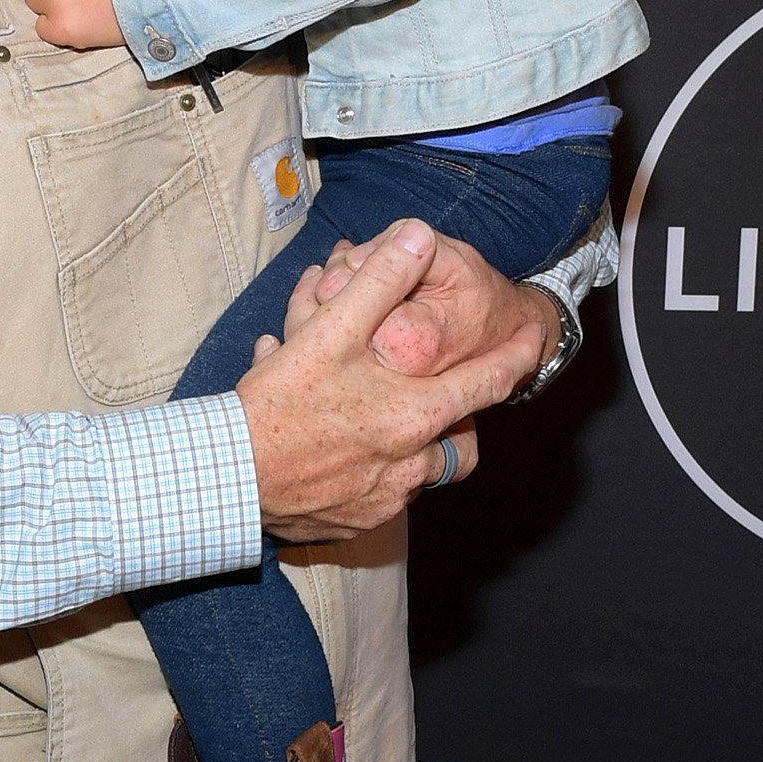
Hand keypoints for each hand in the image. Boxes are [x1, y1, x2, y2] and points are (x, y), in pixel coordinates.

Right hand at [235, 223, 552, 540]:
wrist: (227, 479)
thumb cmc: (279, 404)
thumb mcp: (328, 331)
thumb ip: (378, 282)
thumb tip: (419, 238)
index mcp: (416, 415)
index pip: (489, 383)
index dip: (517, 356)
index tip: (535, 339)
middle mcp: (412, 466)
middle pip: (460, 440)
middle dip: (456, 417)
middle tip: (435, 395)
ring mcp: (384, 500)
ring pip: (418, 469)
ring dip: (407, 443)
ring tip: (373, 418)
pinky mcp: (354, 524)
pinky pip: (378, 494)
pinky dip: (368, 470)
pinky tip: (333, 449)